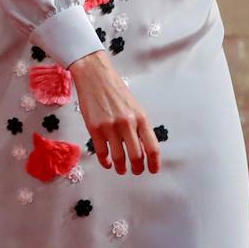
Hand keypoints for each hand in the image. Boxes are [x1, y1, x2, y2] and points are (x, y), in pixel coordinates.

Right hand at [69, 51, 160, 176]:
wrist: (95, 76)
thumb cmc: (116, 91)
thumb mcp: (135, 107)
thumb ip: (140, 126)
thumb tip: (143, 149)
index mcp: (141, 118)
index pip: (152, 147)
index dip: (154, 163)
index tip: (153, 170)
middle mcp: (127, 124)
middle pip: (136, 156)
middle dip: (137, 168)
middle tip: (135, 171)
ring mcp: (110, 127)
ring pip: (119, 157)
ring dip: (121, 168)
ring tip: (120, 169)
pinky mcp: (94, 128)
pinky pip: (101, 152)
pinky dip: (105, 161)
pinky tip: (107, 162)